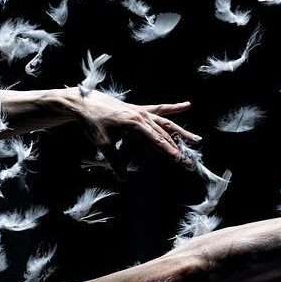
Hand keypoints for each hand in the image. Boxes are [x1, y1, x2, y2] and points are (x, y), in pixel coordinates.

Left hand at [73, 90, 200, 178]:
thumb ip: (115, 161)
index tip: (181, 161)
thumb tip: (122, 178)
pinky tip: (186, 105)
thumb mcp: (102, 144)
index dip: (170, 152)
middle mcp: (141, 116)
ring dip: (181, 132)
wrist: (84, 103)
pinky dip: (172, 108)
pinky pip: (159, 109)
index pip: (157, 141)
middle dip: (179, 149)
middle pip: (165, 134)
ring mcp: (141, 111)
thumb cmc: (92, 123)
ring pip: (166, 122)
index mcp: (135, 124)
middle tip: (189, 162)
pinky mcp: (138, 109)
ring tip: (196, 140)